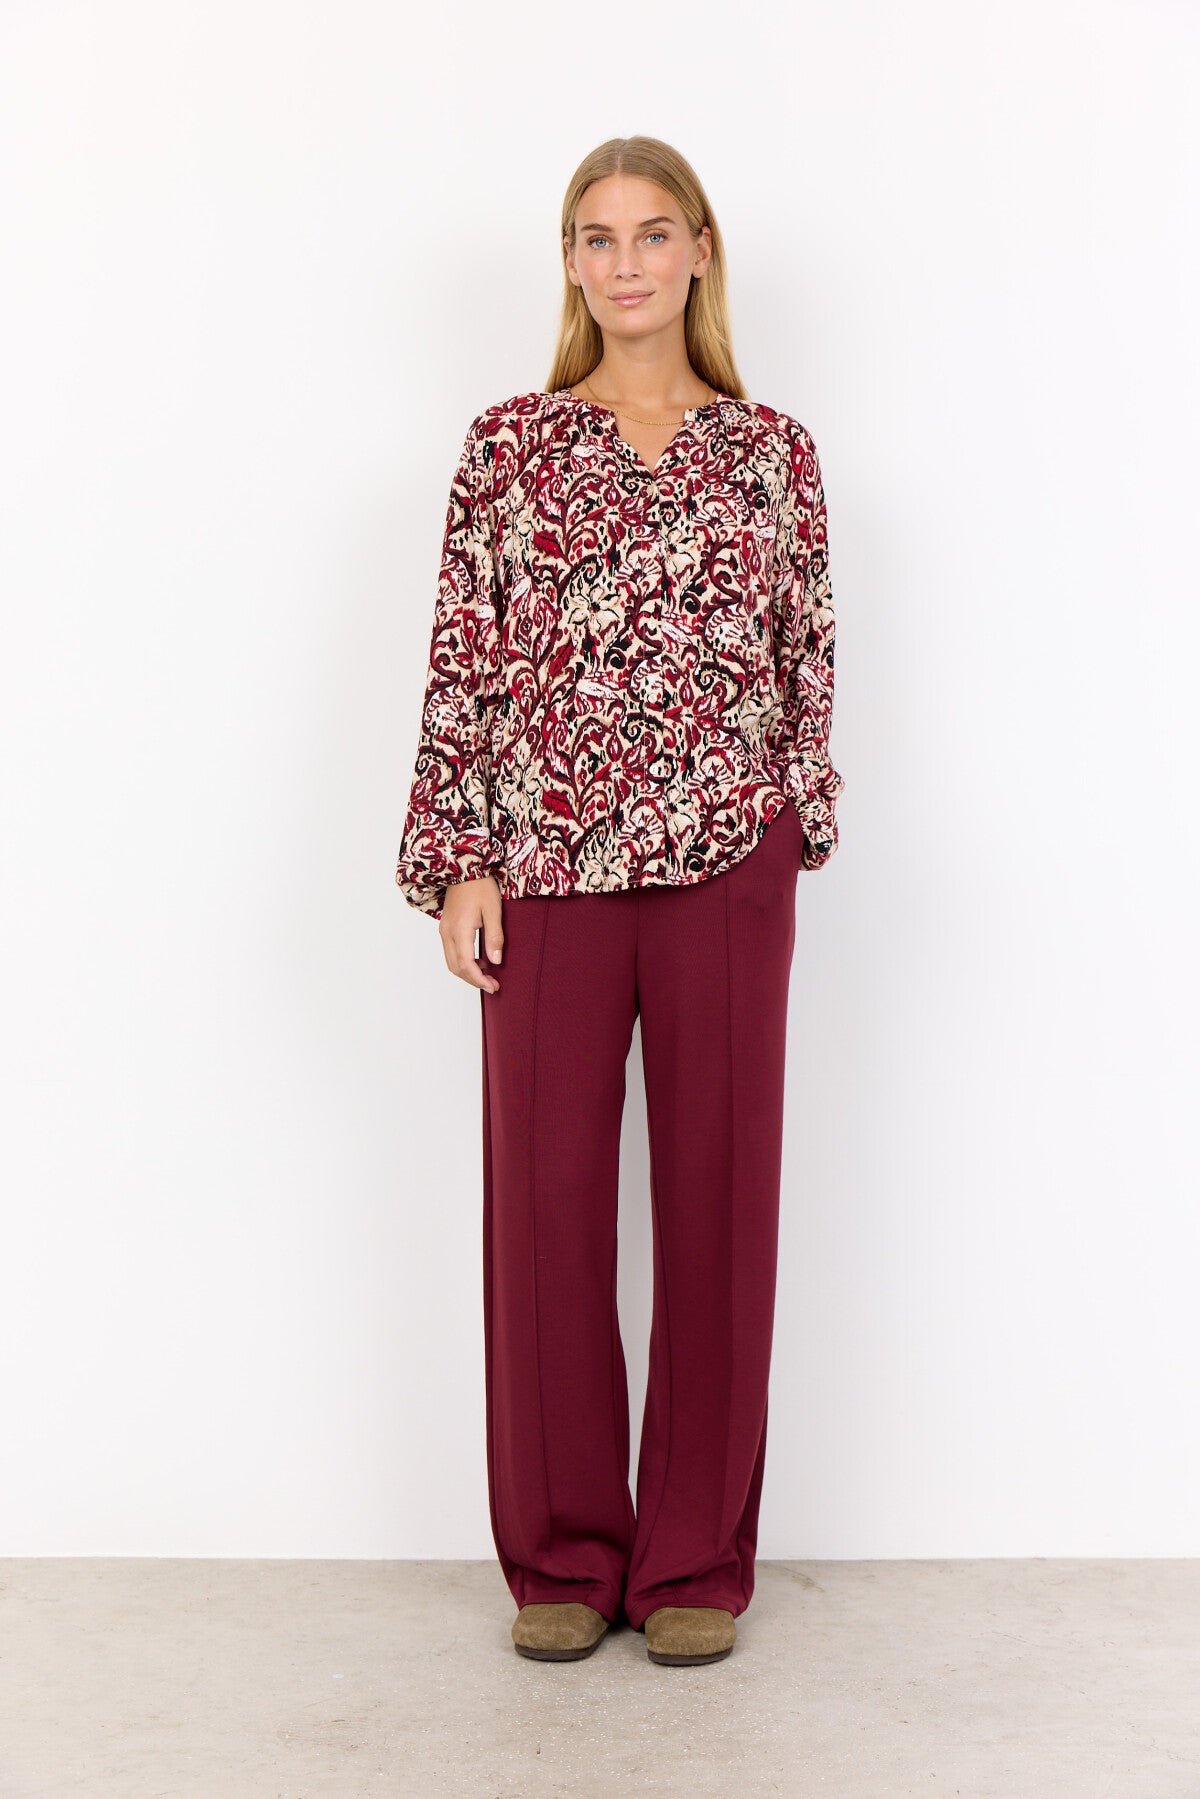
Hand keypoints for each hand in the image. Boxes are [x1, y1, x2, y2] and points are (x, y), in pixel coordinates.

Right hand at [439, 875, 503, 992]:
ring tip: (488, 974)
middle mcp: (447, 933)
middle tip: (493, 984)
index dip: (479, 980)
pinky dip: (463, 961)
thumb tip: (496, 962)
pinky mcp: (446, 927)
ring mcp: (444, 930)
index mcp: (459, 930)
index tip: (493, 986)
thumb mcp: (493, 910)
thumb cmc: (480, 885)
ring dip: (468, 972)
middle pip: (456, 968)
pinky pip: (451, 952)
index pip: (467, 965)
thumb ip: (494, 937)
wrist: (464, 867)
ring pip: (452, 962)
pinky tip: (479, 959)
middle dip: (474, 980)